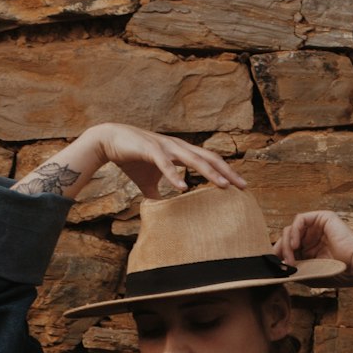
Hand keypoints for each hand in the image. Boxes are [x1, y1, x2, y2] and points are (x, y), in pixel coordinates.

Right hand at [92, 123, 247, 199]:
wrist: (108, 140)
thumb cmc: (132, 158)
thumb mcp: (148, 180)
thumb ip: (158, 193)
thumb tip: (162, 211)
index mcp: (181, 151)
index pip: (210, 160)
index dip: (226, 172)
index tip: (240, 186)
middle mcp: (178, 146)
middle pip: (209, 158)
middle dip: (227, 172)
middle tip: (244, 186)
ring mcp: (165, 146)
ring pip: (193, 159)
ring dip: (209, 172)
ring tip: (223, 186)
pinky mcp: (150, 149)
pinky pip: (165, 164)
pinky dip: (174, 175)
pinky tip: (183, 187)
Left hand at [273, 210, 352, 286]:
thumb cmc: (336, 273)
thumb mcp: (308, 274)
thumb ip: (292, 270)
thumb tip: (274, 269)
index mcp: (310, 250)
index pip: (287, 248)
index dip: (278, 255)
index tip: (273, 267)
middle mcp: (312, 237)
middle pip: (286, 237)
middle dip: (280, 251)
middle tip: (281, 264)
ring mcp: (317, 227)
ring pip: (290, 229)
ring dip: (287, 245)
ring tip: (291, 259)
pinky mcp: (322, 217)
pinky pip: (300, 219)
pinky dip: (294, 232)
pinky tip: (295, 245)